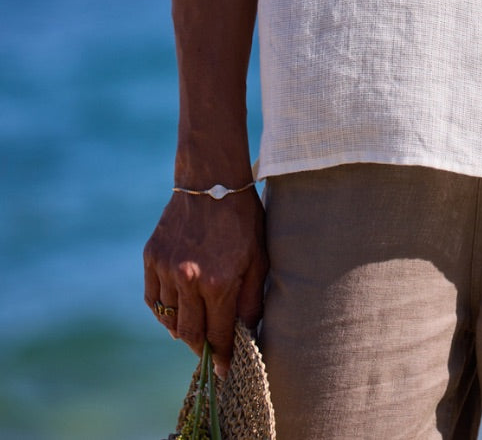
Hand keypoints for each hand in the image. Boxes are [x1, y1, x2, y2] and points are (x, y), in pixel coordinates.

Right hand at [143, 187, 266, 372]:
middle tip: (209, 352)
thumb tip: (247, 333)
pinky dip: (163, 309)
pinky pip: (153, 299)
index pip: (216, 335)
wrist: (211, 180)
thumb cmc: (242, 219)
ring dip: (181, 328)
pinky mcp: (151, 258)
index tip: (223, 371)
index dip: (221, 357)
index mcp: (218, 282)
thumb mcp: (258, 258)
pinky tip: (177, 307)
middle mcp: (188, 280)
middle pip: (189, 334)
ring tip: (195, 325)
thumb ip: (251, 299)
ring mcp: (166, 269)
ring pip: (168, 319)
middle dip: (200, 348)